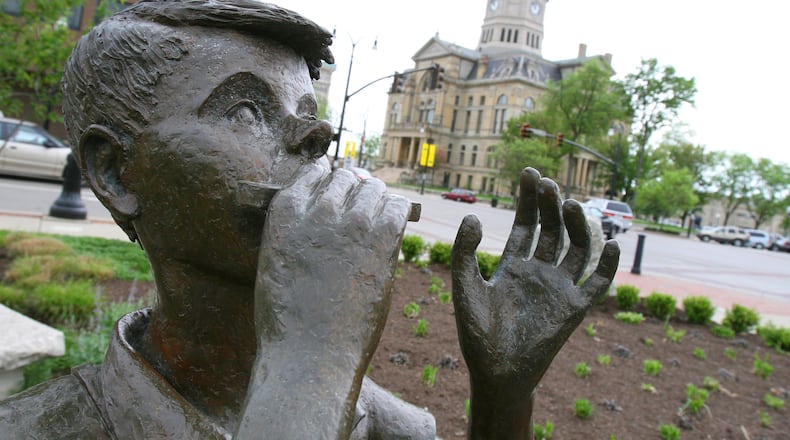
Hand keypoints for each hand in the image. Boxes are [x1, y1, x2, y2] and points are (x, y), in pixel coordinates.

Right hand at [236, 164, 409, 438]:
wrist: (310, 353)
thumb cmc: (288, 319)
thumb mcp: (275, 263)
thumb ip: (294, 232)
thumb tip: (318, 216)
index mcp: (285, 212)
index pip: (314, 172)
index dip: (330, 177)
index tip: (339, 186)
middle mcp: (318, 208)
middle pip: (347, 178)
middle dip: (356, 189)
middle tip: (364, 204)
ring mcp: (352, 222)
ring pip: (375, 189)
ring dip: (379, 199)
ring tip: (381, 215)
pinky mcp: (382, 239)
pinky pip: (399, 206)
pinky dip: (401, 210)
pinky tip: (400, 220)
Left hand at [451, 167, 618, 438]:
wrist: (495, 373)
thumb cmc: (477, 334)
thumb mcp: (464, 287)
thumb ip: (464, 253)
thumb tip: (472, 216)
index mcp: (514, 265)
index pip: (527, 224)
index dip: (529, 200)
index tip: (530, 173)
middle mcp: (539, 273)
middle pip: (552, 230)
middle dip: (551, 205)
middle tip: (547, 183)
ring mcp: (558, 289)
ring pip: (576, 249)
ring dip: (577, 226)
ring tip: (570, 204)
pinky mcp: (574, 309)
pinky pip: (596, 284)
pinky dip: (606, 266)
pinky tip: (609, 244)